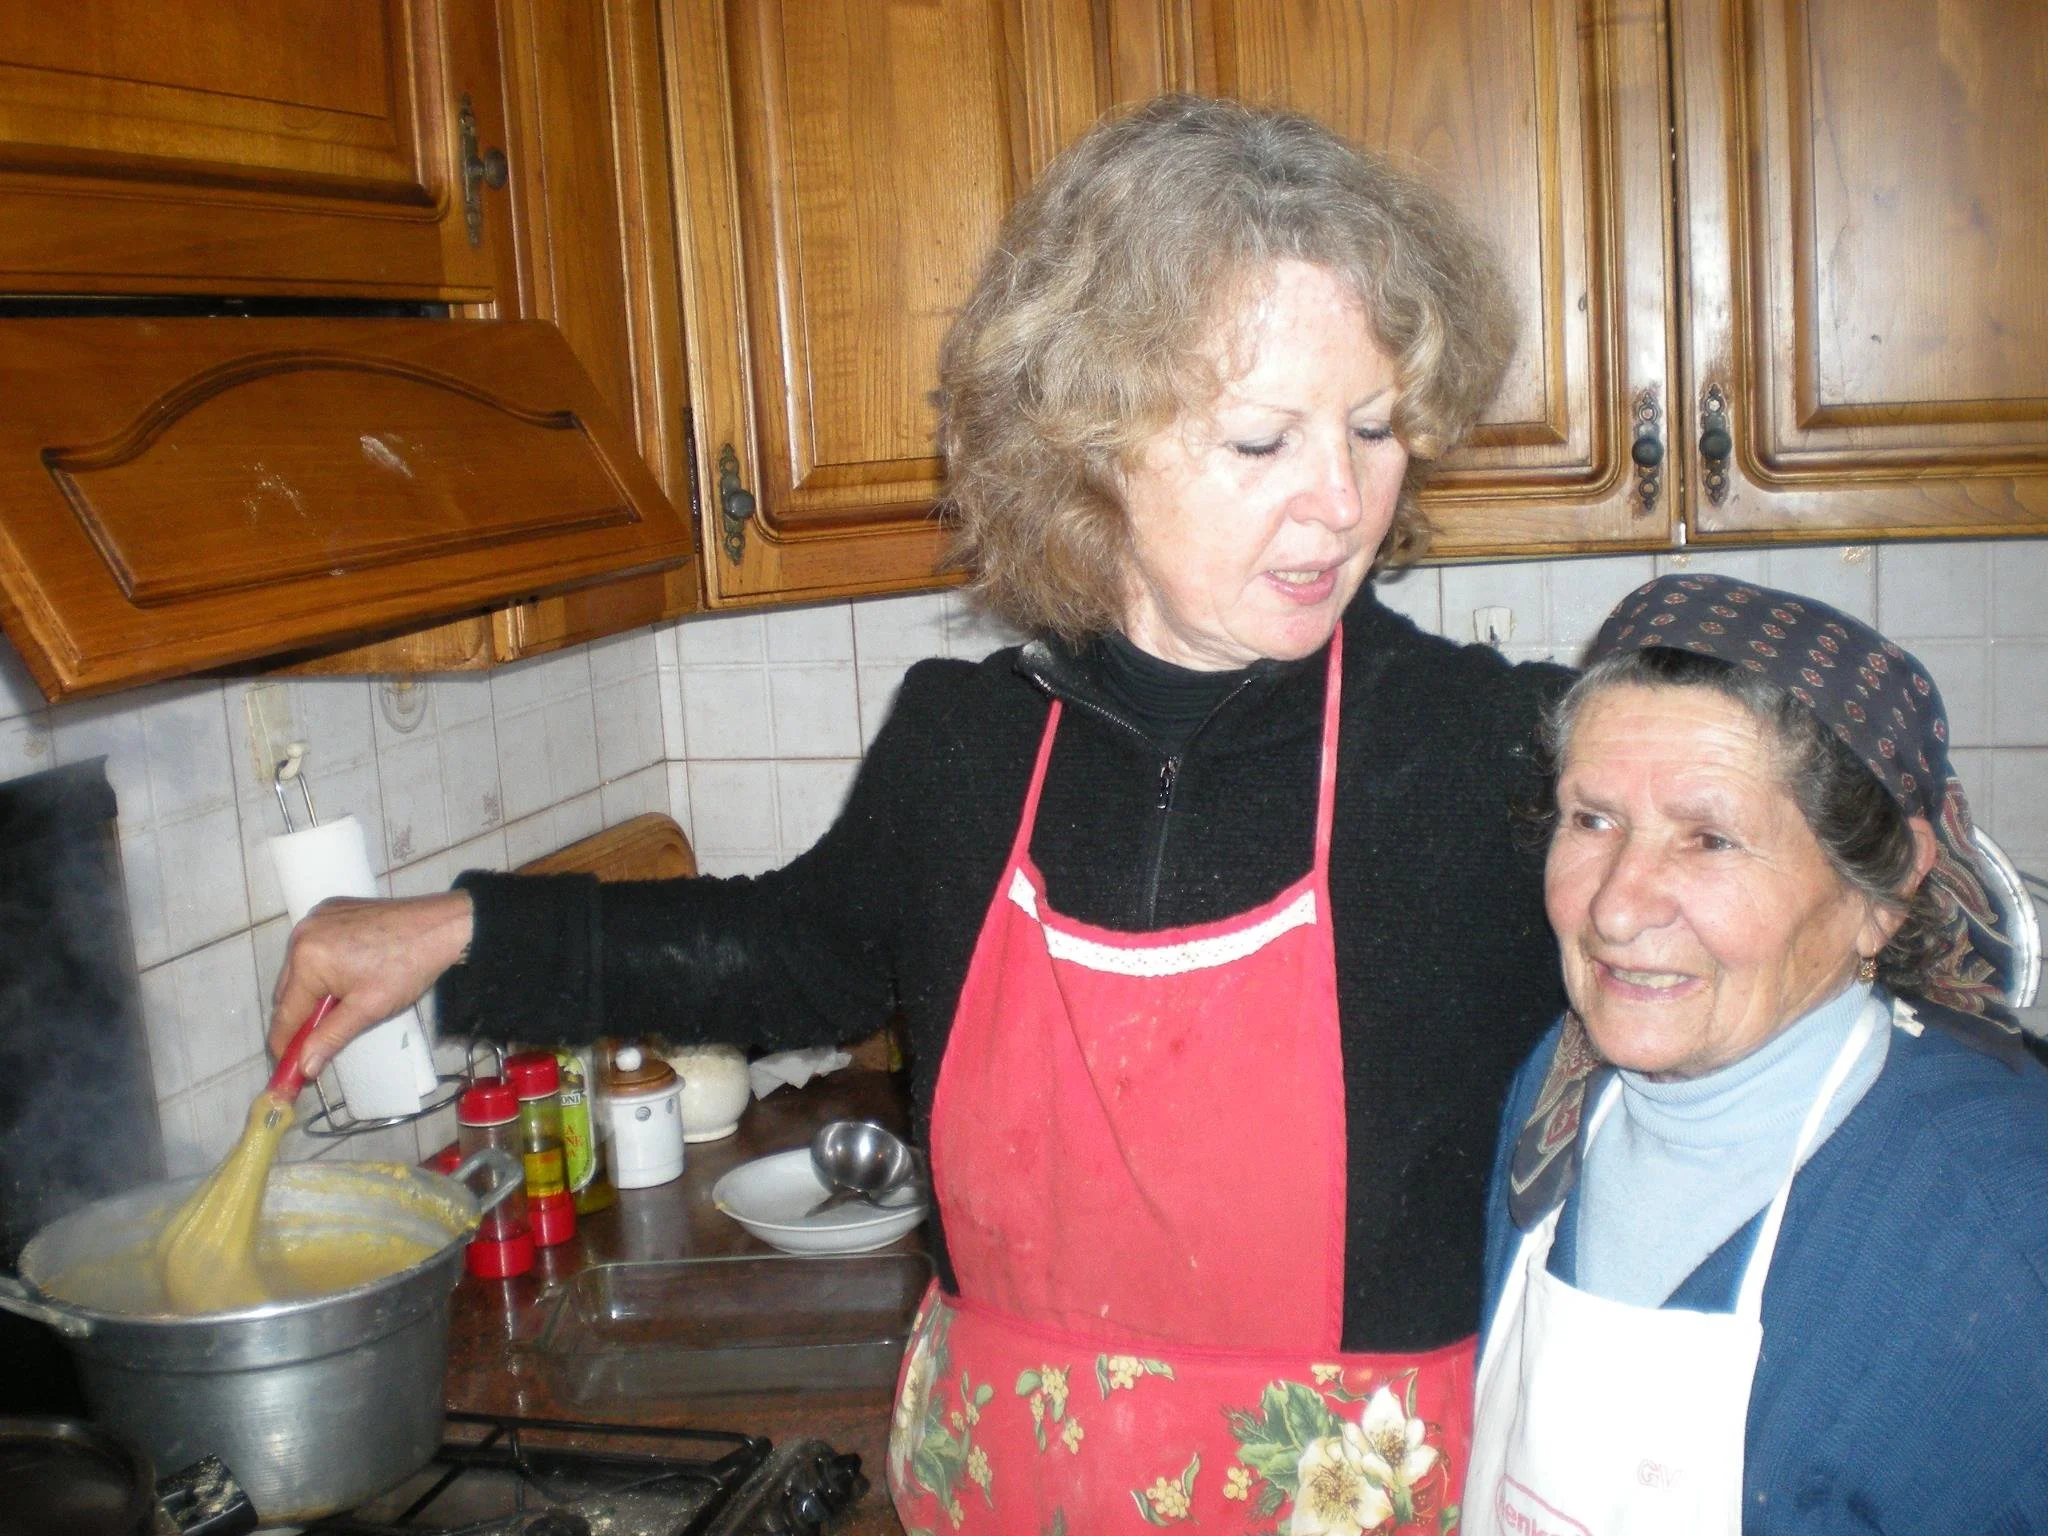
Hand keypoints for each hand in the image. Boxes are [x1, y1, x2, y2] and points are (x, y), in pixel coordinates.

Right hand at [268, 891, 474, 1077]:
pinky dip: (322, 966)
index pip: (285, 1013)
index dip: (285, 1044)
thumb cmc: (407, 967)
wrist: (441, 926)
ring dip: (312, 992)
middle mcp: (303, 934)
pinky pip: (314, 947)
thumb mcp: (368, 1009)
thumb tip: (303, 1067)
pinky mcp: (332, 910)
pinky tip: (346, 977)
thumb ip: (330, 1038)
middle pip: (288, 991)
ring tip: (340, 1007)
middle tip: (319, 1041)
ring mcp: (317, 918)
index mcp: (307, 959)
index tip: (289, 1069)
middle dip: (301, 1018)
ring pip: (300, 969)